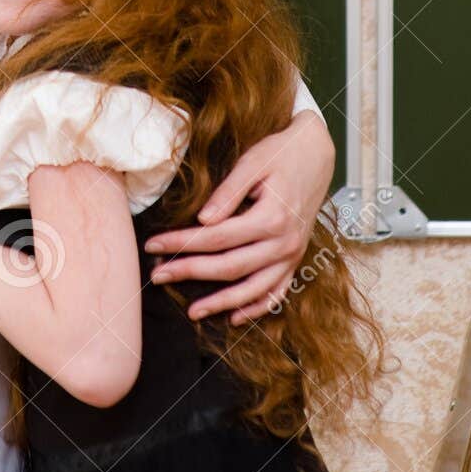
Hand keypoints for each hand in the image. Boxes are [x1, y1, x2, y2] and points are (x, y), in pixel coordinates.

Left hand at [144, 111, 336, 324]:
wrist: (317, 154)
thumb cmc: (280, 153)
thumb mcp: (253, 163)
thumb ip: (228, 192)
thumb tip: (203, 220)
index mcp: (271, 218)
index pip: (216, 237)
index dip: (182, 243)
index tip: (153, 245)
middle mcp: (284, 243)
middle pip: (230, 267)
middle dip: (190, 273)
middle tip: (158, 275)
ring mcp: (292, 255)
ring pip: (253, 289)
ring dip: (222, 303)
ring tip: (193, 312)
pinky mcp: (296, 260)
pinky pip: (277, 292)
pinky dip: (256, 308)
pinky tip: (235, 318)